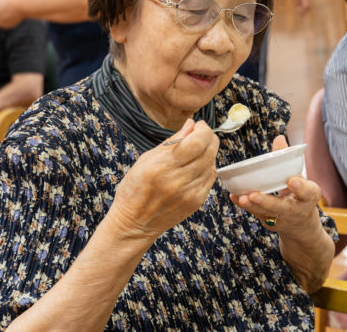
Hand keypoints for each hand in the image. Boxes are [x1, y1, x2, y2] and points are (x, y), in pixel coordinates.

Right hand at [108, 119, 219, 239]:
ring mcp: (190, 193)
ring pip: (212, 164)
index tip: (199, 125)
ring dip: (208, 153)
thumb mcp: (146, 159)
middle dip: (208, 138)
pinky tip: (195, 167)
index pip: (197, 142)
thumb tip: (191, 124)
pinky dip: (207, 168)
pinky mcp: (196, 202)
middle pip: (209, 151)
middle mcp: (179, 180)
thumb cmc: (135, 189)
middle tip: (199, 135)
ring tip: (194, 153)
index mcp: (163, 166)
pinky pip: (210, 178)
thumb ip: (172, 141)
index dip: (203, 130)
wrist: (134, 223)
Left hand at [230, 135, 323, 240]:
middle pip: (281, 207)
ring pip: (266, 213)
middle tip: (254, 194)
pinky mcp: (270, 223)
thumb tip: (279, 138)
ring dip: (253, 205)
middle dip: (267, 201)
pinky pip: (256, 214)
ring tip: (242, 198)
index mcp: (309, 197)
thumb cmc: (300, 195)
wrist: (302, 225)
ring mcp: (282, 219)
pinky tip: (235, 197)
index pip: (307, 192)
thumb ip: (288, 160)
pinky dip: (245, 206)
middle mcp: (296, 210)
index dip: (300, 187)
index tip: (291, 180)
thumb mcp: (300, 178)